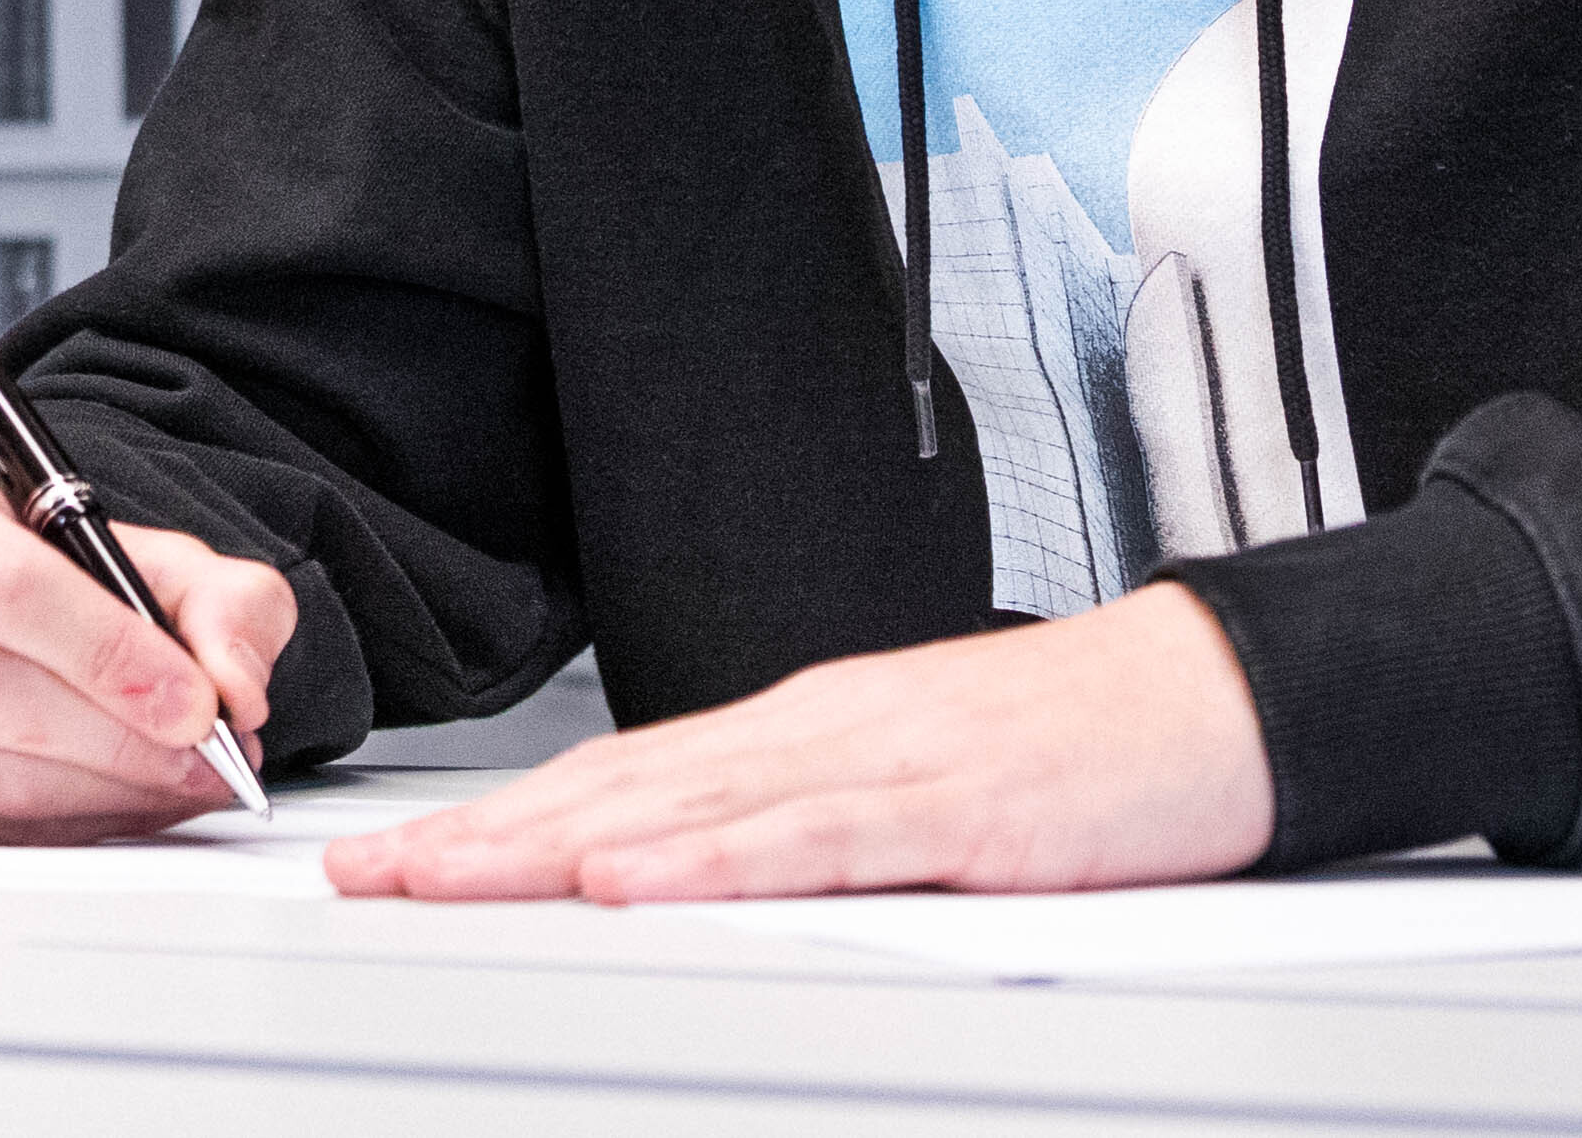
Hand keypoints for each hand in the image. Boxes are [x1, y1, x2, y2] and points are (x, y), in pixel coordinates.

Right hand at [0, 440, 294, 841]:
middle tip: (204, 758)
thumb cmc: (33, 567)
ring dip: (98, 791)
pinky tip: (112, 800)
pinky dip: (58, 827)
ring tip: (175, 779)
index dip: (107, 652)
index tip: (194, 704)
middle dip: (114, 736)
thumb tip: (234, 685)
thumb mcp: (139, 546)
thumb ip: (216, 596)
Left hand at [323, 580, 1272, 901]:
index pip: (619, 777)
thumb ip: (804, 825)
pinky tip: (634, 883)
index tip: (400, 857)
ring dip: (555, 851)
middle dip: (484, 841)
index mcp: (802, 729)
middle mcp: (817, 731)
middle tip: (369, 879)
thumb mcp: (910, 787)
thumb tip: (689, 875)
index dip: (499, 821)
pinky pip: (813, 841)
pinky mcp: (955, 811)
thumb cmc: (1074, 751)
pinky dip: (712, 864)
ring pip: (689, 811)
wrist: (1212, 698)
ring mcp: (881, 763)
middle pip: (620, 790)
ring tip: (450, 881)